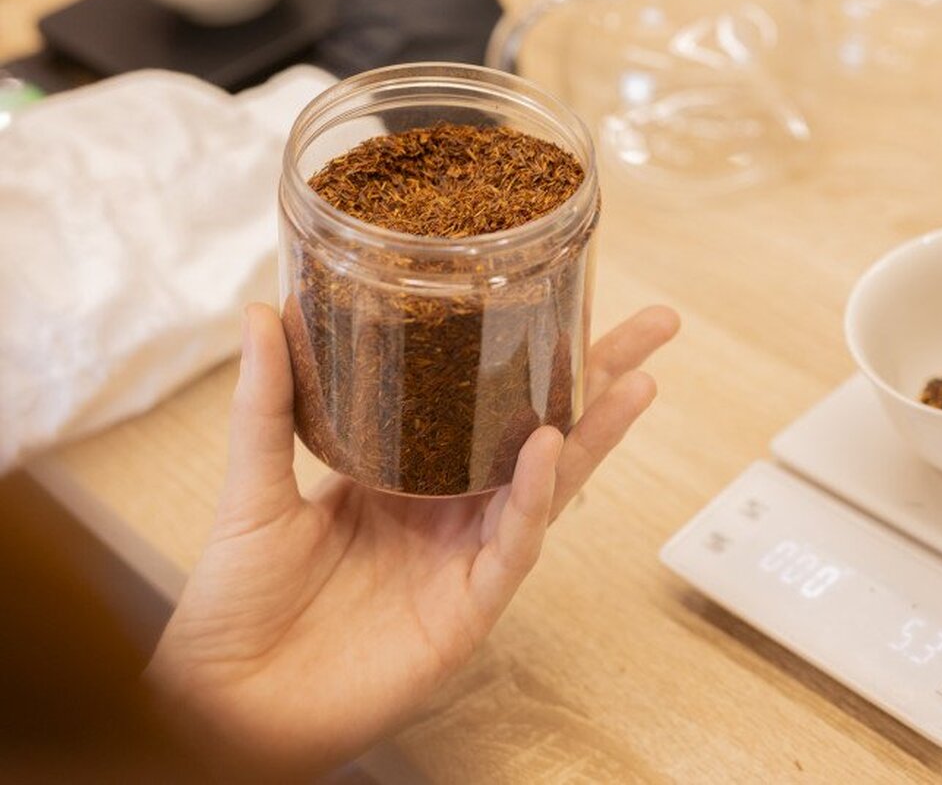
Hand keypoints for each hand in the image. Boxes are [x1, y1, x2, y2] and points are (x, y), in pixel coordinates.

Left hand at [146, 302, 678, 779]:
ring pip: (549, 485)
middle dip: (598, 381)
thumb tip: (267, 310)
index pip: (482, 404)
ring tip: (637, 382)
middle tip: (654, 329)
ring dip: (595, 433)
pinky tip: (552, 449)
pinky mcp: (469, 606)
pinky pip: (514, 543)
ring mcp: (465, 556)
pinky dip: (536, 497)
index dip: (527, 357)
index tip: (561, 300)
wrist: (227, 700)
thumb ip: (267, 403)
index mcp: (405, 473)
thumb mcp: (253, 487)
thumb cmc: (236, 603)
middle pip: (541, 432)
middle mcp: (448, 509)